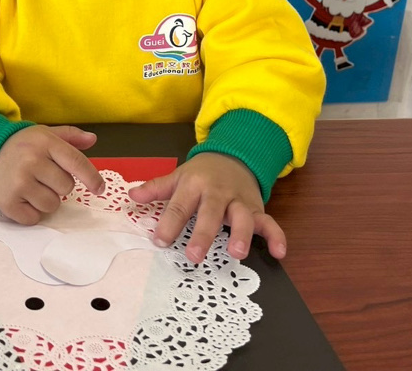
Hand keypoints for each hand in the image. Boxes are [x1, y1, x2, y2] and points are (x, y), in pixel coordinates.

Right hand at [0, 125, 104, 224]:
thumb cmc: (21, 146)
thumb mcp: (45, 134)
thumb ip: (70, 136)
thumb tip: (93, 140)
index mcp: (45, 142)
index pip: (77, 163)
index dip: (92, 178)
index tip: (99, 189)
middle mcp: (32, 161)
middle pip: (66, 187)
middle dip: (59, 185)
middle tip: (44, 177)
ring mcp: (19, 182)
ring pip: (52, 205)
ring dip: (46, 200)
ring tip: (32, 187)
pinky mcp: (7, 201)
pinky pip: (33, 218)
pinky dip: (31, 213)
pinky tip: (23, 198)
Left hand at [128, 152, 286, 262]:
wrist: (235, 155)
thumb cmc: (202, 173)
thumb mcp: (178, 176)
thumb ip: (157, 188)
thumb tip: (132, 196)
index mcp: (194, 184)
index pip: (180, 204)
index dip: (169, 223)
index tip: (160, 241)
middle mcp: (217, 192)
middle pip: (210, 212)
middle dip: (203, 234)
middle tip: (195, 256)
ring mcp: (239, 201)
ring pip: (243, 216)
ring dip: (241, 234)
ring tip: (236, 253)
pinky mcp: (257, 208)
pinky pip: (270, 222)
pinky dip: (277, 236)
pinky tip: (279, 253)